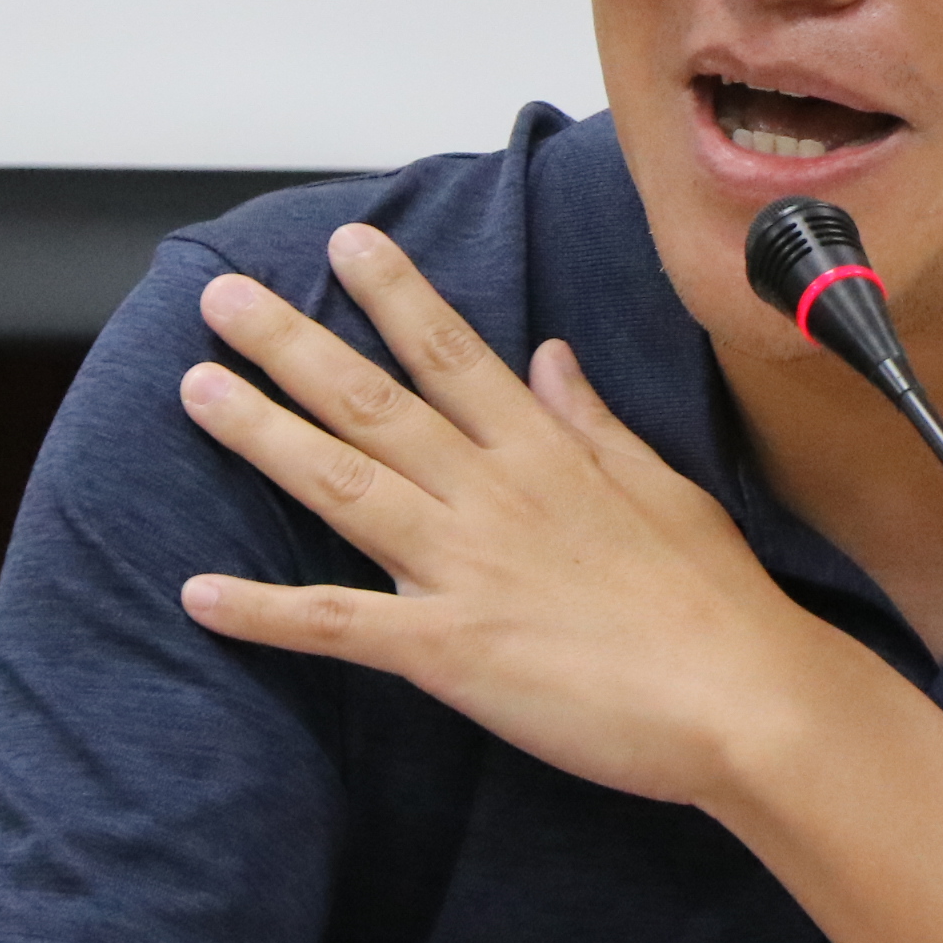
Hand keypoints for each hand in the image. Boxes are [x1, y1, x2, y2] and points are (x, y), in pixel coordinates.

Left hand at [175, 223, 856, 805]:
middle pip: (374, 402)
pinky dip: (266, 612)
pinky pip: (341, 625)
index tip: (344, 244)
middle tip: (221, 297)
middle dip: (290, 344)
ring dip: (262, 436)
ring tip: (195, 389)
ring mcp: (466, 568)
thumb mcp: (662, 486)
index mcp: (546, 452)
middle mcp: (493, 494)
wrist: (746, 699)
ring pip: (343, 486)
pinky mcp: (450, 651)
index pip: (453, 352)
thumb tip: (551, 355)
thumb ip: (593, 421)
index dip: (392, 295)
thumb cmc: (717, 601)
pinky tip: (200, 594)